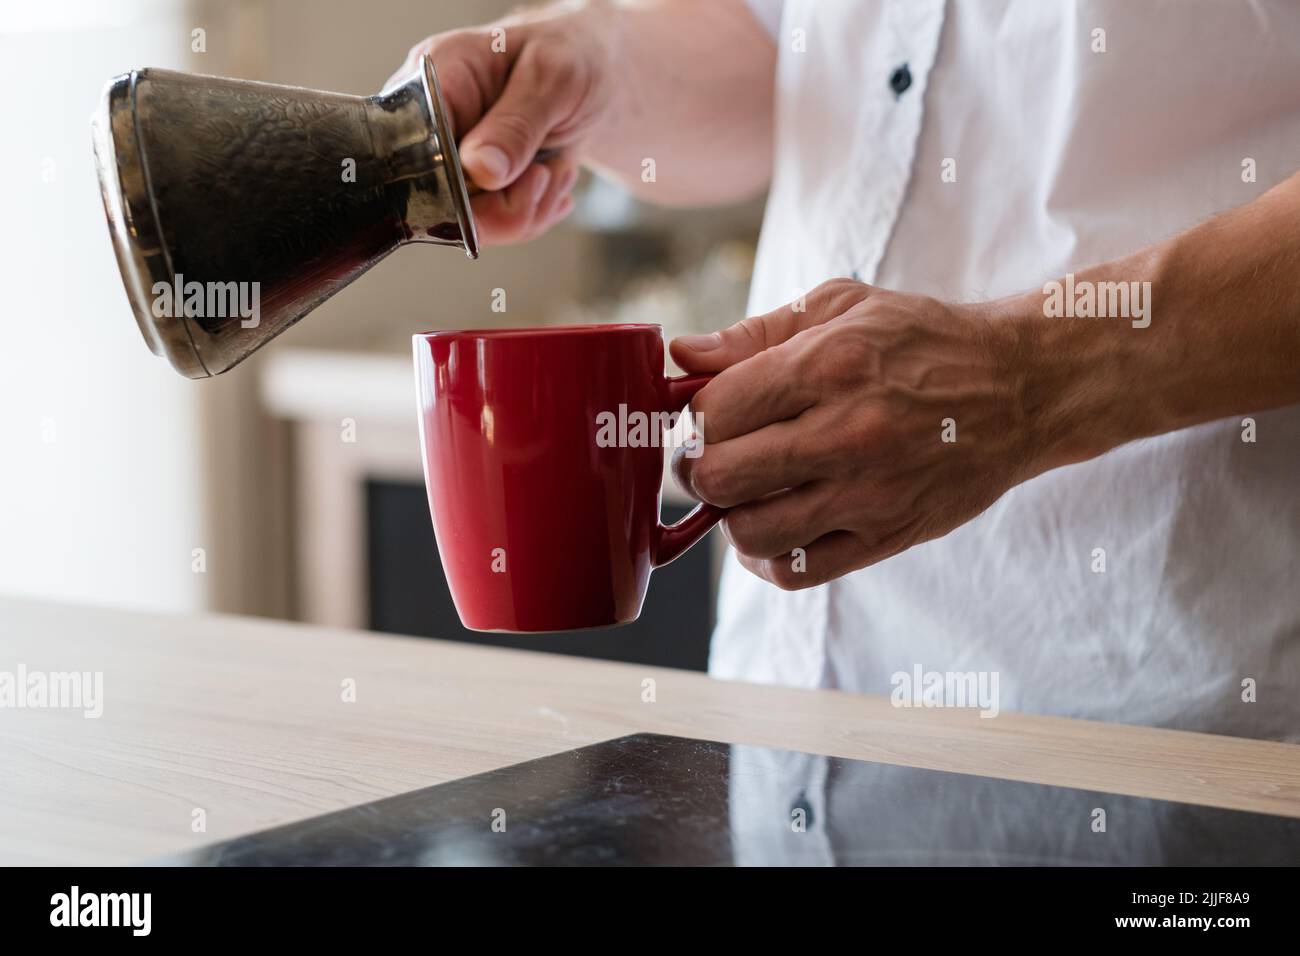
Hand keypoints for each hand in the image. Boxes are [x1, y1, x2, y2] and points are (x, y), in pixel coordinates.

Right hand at [389, 8, 613, 244]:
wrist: (594, 76)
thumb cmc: (571, 57)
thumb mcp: (553, 81)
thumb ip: (516, 126)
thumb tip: (480, 170)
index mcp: (435, 81)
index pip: (415, 151)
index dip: (457, 183)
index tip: (505, 177)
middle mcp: (433, 125)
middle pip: (440, 201)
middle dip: (505, 205)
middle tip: (543, 175)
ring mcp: (452, 161)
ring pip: (472, 223)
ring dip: (527, 210)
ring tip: (553, 171)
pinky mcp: (474, 188)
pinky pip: (495, 227)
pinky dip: (532, 213)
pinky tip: (550, 180)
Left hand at [669, 279, 1047, 589]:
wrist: (1020, 388)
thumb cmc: (921, 341)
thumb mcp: (841, 307)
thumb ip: (753, 333)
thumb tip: (680, 355)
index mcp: (830, 365)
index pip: (716, 410)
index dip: (696, 415)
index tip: (708, 414)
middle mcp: (848, 433)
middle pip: (720, 476)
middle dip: (697, 468)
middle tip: (710, 457)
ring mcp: (870, 492)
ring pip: (750, 532)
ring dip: (730, 516)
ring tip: (745, 493)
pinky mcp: (889, 535)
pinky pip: (798, 572)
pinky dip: (767, 559)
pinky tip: (772, 530)